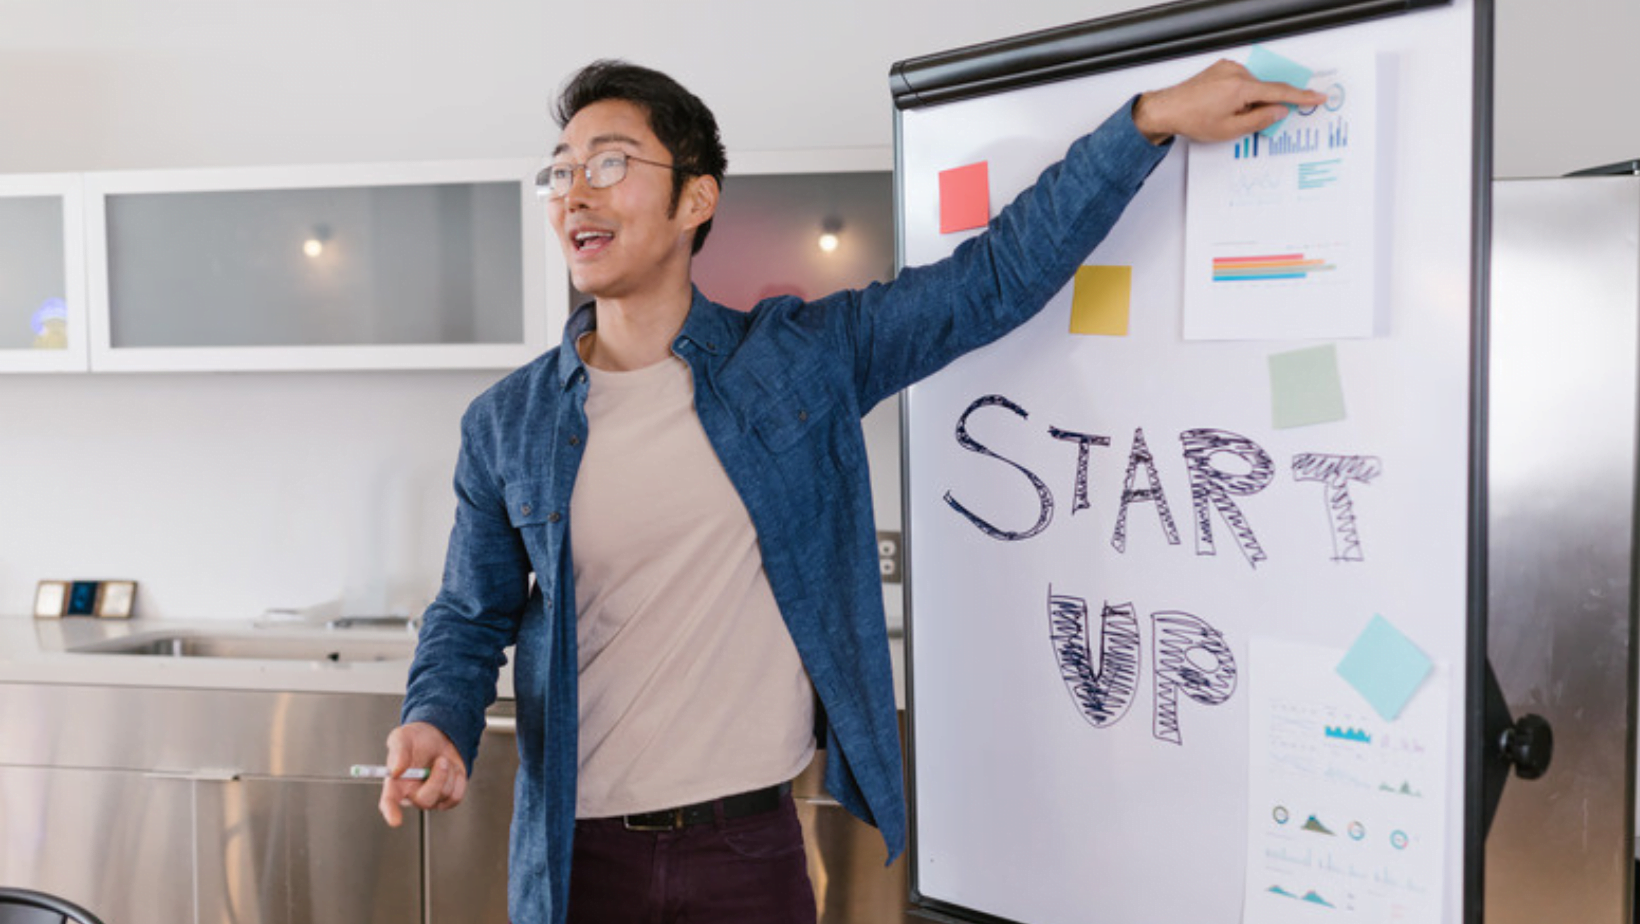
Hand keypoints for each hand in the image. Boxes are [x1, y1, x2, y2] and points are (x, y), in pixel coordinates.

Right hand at [378, 721, 467, 826]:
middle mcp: (412, 794)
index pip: (389, 802)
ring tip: (442, 760)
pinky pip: (456, 796)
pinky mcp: (447, 798)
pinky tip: (451, 769)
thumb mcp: (403, 736)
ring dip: (448, 772)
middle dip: (437, 779)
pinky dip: (458, 779)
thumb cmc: (416, 740)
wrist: (438, 736)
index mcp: (396, 784)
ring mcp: (431, 798)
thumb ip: (398, 751)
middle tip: (441, 760)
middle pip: (424, 801)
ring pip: (444, 795)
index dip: (391, 812)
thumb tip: (396, 770)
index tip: (395, 820)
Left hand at [1133, 60, 1326, 144]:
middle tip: (1248, 121)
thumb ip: (1260, 120)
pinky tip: (1224, 107)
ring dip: (1248, 101)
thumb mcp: (1231, 130)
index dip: (1301, 96)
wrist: (1166, 109)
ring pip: (1251, 86)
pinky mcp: (1220, 68)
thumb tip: (1279, 111)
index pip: (1280, 91)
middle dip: (1262, 106)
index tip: (1318, 96)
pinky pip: (1240, 81)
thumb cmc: (1193, 120)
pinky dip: (1239, 94)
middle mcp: (1235, 72)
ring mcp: (1227, 68)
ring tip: (1226, 116)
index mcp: (1241, 87)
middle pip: (1264, 89)